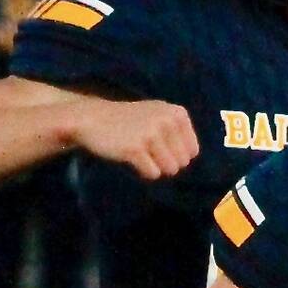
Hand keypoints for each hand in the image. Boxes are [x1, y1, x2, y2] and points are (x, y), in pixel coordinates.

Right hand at [66, 97, 198, 180]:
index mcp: (177, 113)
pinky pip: (153, 174)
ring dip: (155, 167)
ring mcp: (151, 134)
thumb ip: (179, 132)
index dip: (176, 154)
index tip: (160, 145)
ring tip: (141, 153)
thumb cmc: (130, 120)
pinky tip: (131, 158)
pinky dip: (143, 171)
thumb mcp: (159, 115)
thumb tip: (193, 158)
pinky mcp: (135, 149)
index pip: (193, 151)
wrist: (94, 119)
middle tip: (148, 150)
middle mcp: (167, 121)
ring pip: (170, 170)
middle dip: (166, 163)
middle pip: (183, 163)